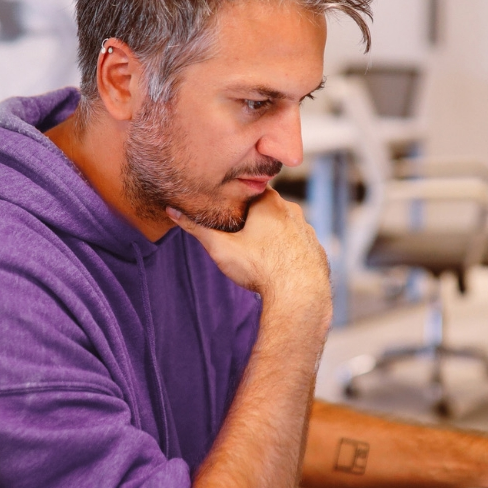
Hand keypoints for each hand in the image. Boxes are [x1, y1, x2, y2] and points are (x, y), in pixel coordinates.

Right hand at [168, 189, 330, 306]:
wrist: (299, 295)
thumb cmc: (260, 268)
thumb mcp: (221, 248)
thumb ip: (197, 228)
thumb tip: (172, 211)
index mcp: (269, 203)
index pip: (250, 191)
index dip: (237, 202)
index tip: (228, 214)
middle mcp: (292, 211)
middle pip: (267, 208)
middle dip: (254, 219)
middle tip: (239, 236)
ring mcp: (307, 230)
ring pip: (284, 226)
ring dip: (272, 235)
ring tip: (258, 254)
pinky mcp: (316, 248)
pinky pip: (297, 245)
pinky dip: (288, 251)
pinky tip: (277, 266)